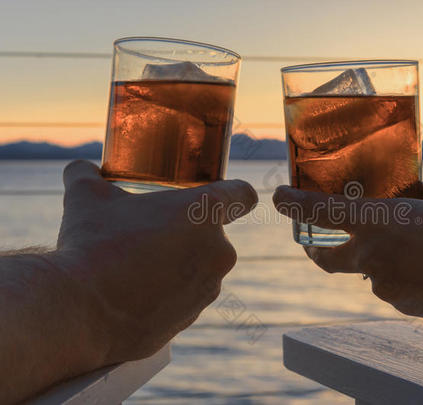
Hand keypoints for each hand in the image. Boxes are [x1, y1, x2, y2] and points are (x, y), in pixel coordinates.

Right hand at [51, 160, 256, 363]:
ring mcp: (208, 288)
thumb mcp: (86, 197)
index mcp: (205, 211)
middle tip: (147, 234)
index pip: (243, 194)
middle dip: (184, 232)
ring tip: (134, 267)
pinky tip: (132, 295)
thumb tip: (81, 168)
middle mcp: (219, 250)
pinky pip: (183, 298)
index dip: (234, 193)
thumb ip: (87, 174)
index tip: (220, 196)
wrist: (81, 313)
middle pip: (211, 234)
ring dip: (175, 264)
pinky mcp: (192, 318)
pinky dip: (164, 295)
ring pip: (197, 268)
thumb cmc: (93, 245)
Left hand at [273, 181, 422, 322]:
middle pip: (325, 259)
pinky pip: (392, 288)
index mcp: (376, 221)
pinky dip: (402, 279)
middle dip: (317, 253)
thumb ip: (417, 194)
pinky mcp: (400, 305)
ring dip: (380, 262)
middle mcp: (370, 255)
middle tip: (318, 247)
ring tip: (419, 253)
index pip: (318, 211)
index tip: (278, 198)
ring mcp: (383, 285)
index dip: (293, 204)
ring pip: (368, 272)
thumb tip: (412, 193)